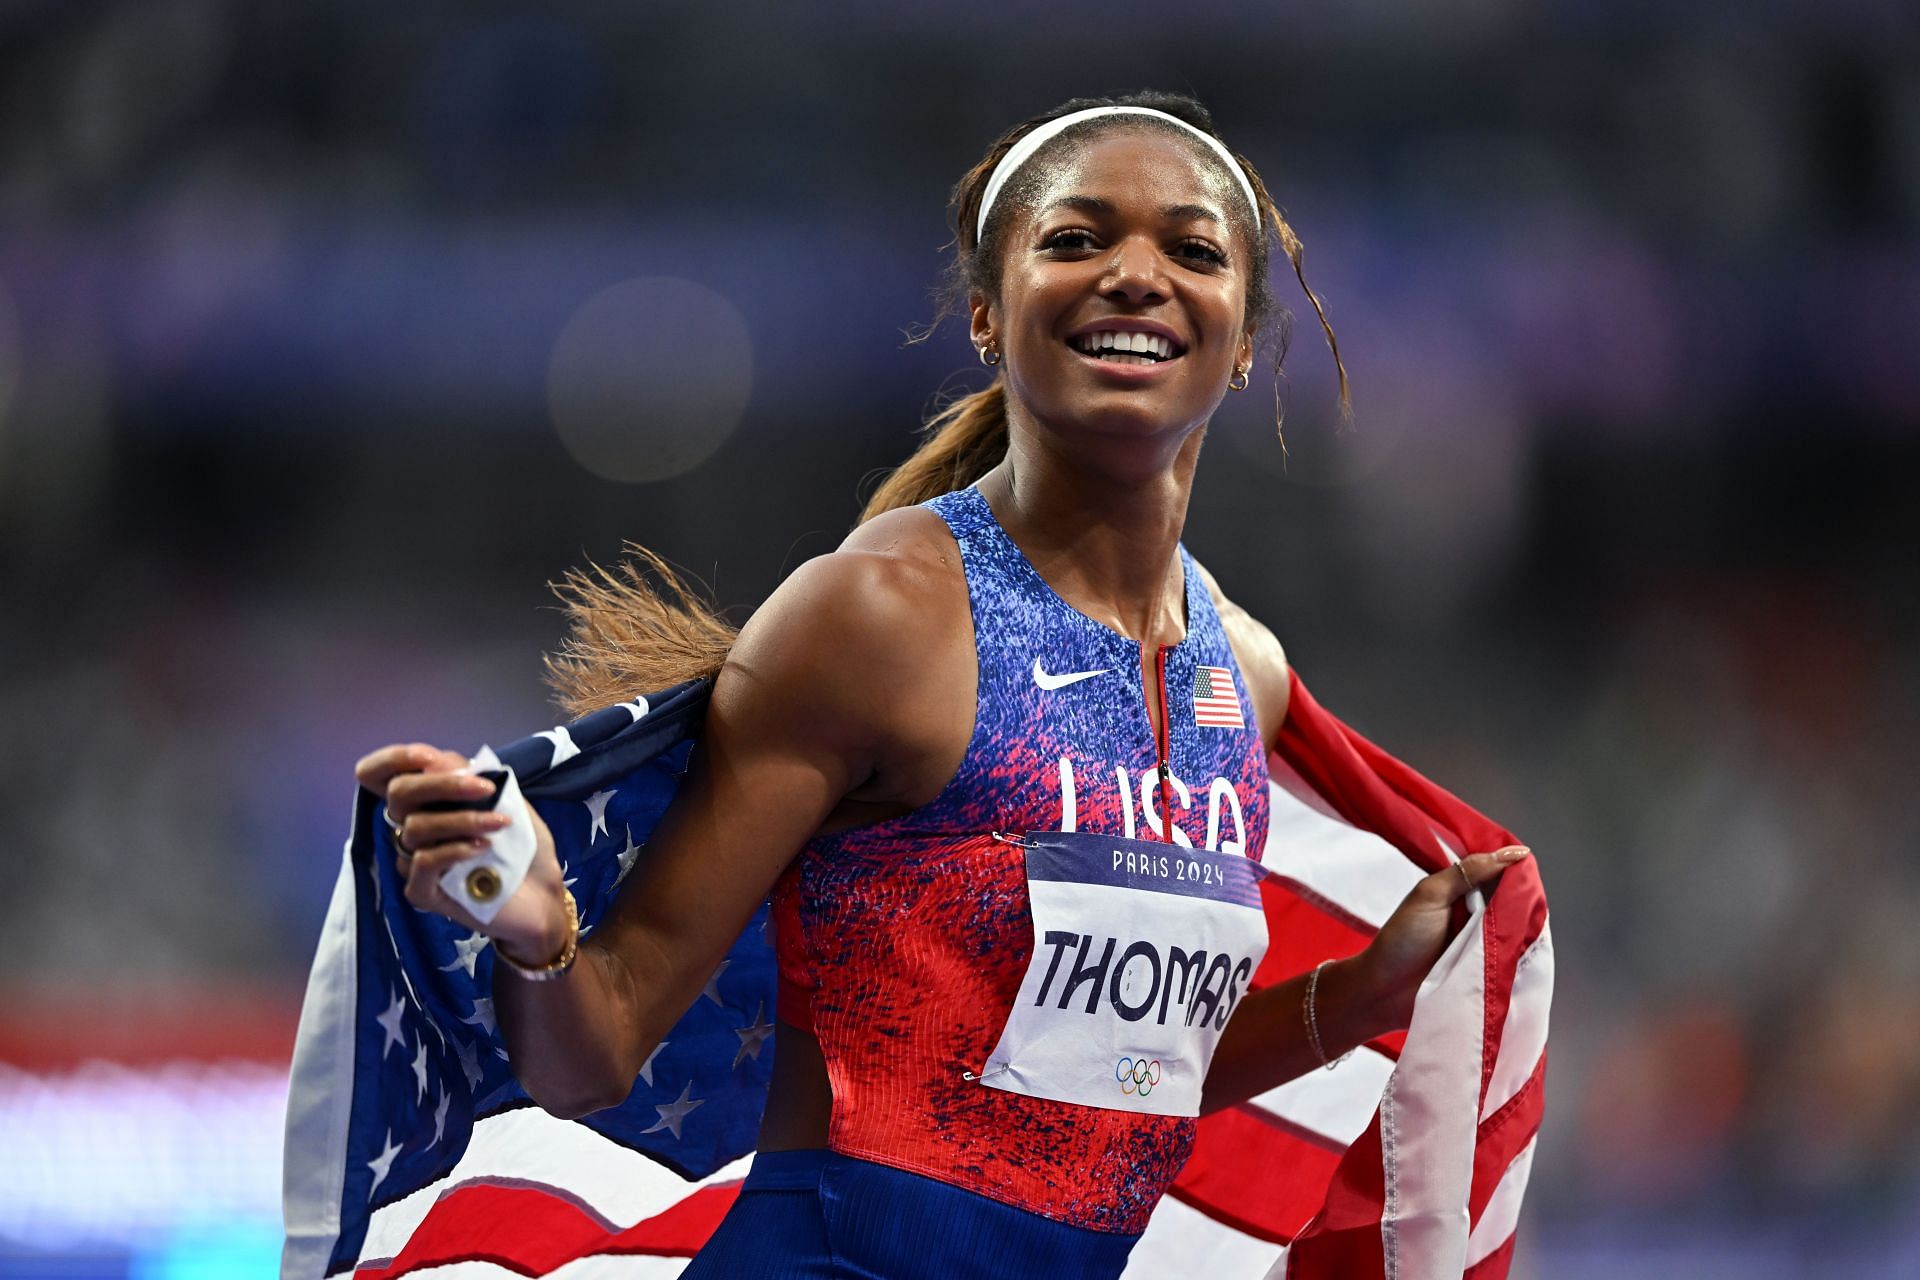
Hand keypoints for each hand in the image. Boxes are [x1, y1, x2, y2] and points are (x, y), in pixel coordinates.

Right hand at [354, 743, 570, 965]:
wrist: (543, 892)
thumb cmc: (521, 843)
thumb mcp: (505, 800)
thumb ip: (473, 777)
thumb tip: (438, 759)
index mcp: (427, 802)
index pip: (381, 775)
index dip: (393, 759)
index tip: (429, 756)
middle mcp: (412, 829)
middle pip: (398, 794)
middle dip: (442, 783)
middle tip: (485, 789)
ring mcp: (413, 863)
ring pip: (415, 828)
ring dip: (463, 819)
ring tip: (501, 824)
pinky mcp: (422, 893)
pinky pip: (423, 862)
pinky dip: (456, 849)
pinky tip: (484, 848)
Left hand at [1349, 846, 1531, 1031]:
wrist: (1385, 989)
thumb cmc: (1402, 938)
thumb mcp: (1431, 895)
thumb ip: (1468, 871)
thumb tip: (1513, 852)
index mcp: (1460, 889)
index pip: (1497, 871)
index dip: (1516, 869)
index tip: (1532, 867)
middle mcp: (1474, 912)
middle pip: (1511, 899)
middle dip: (1525, 899)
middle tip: (1535, 903)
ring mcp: (1482, 941)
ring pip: (1516, 926)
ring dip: (1525, 926)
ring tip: (1534, 926)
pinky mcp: (1488, 967)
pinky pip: (1513, 954)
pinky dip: (1521, 951)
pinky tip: (1531, 948)